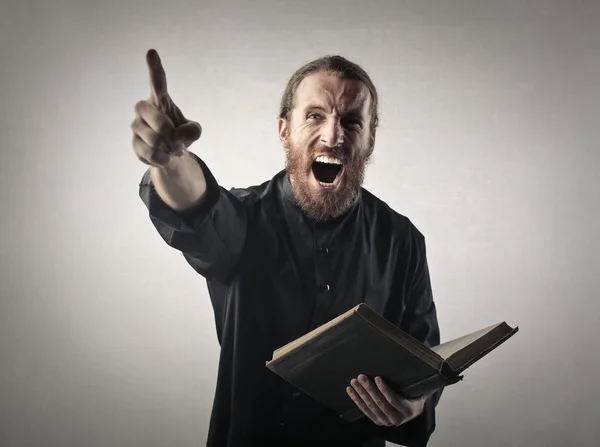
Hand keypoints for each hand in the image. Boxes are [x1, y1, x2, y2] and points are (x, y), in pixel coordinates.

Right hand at [131, 49, 201, 166]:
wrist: (169, 154)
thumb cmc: (180, 134)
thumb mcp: (194, 131)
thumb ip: (192, 131)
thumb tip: (176, 138)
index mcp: (160, 99)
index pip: (157, 81)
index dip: (154, 67)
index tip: (151, 52)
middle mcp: (144, 108)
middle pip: (157, 120)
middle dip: (170, 134)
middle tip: (178, 143)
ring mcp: (137, 125)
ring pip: (154, 138)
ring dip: (169, 148)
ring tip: (172, 150)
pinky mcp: (134, 143)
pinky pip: (149, 152)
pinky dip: (162, 158)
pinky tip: (165, 158)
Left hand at [346, 374, 429, 426]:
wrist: (413, 405)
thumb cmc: (415, 391)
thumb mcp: (417, 386)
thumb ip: (414, 378)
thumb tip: (417, 358)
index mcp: (409, 410)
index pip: (394, 401)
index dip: (385, 390)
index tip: (377, 378)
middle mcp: (398, 419)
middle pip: (380, 404)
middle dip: (369, 390)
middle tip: (361, 377)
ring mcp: (387, 422)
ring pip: (371, 408)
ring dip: (361, 394)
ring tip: (354, 382)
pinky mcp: (378, 421)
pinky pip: (366, 411)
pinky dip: (357, 400)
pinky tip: (350, 390)